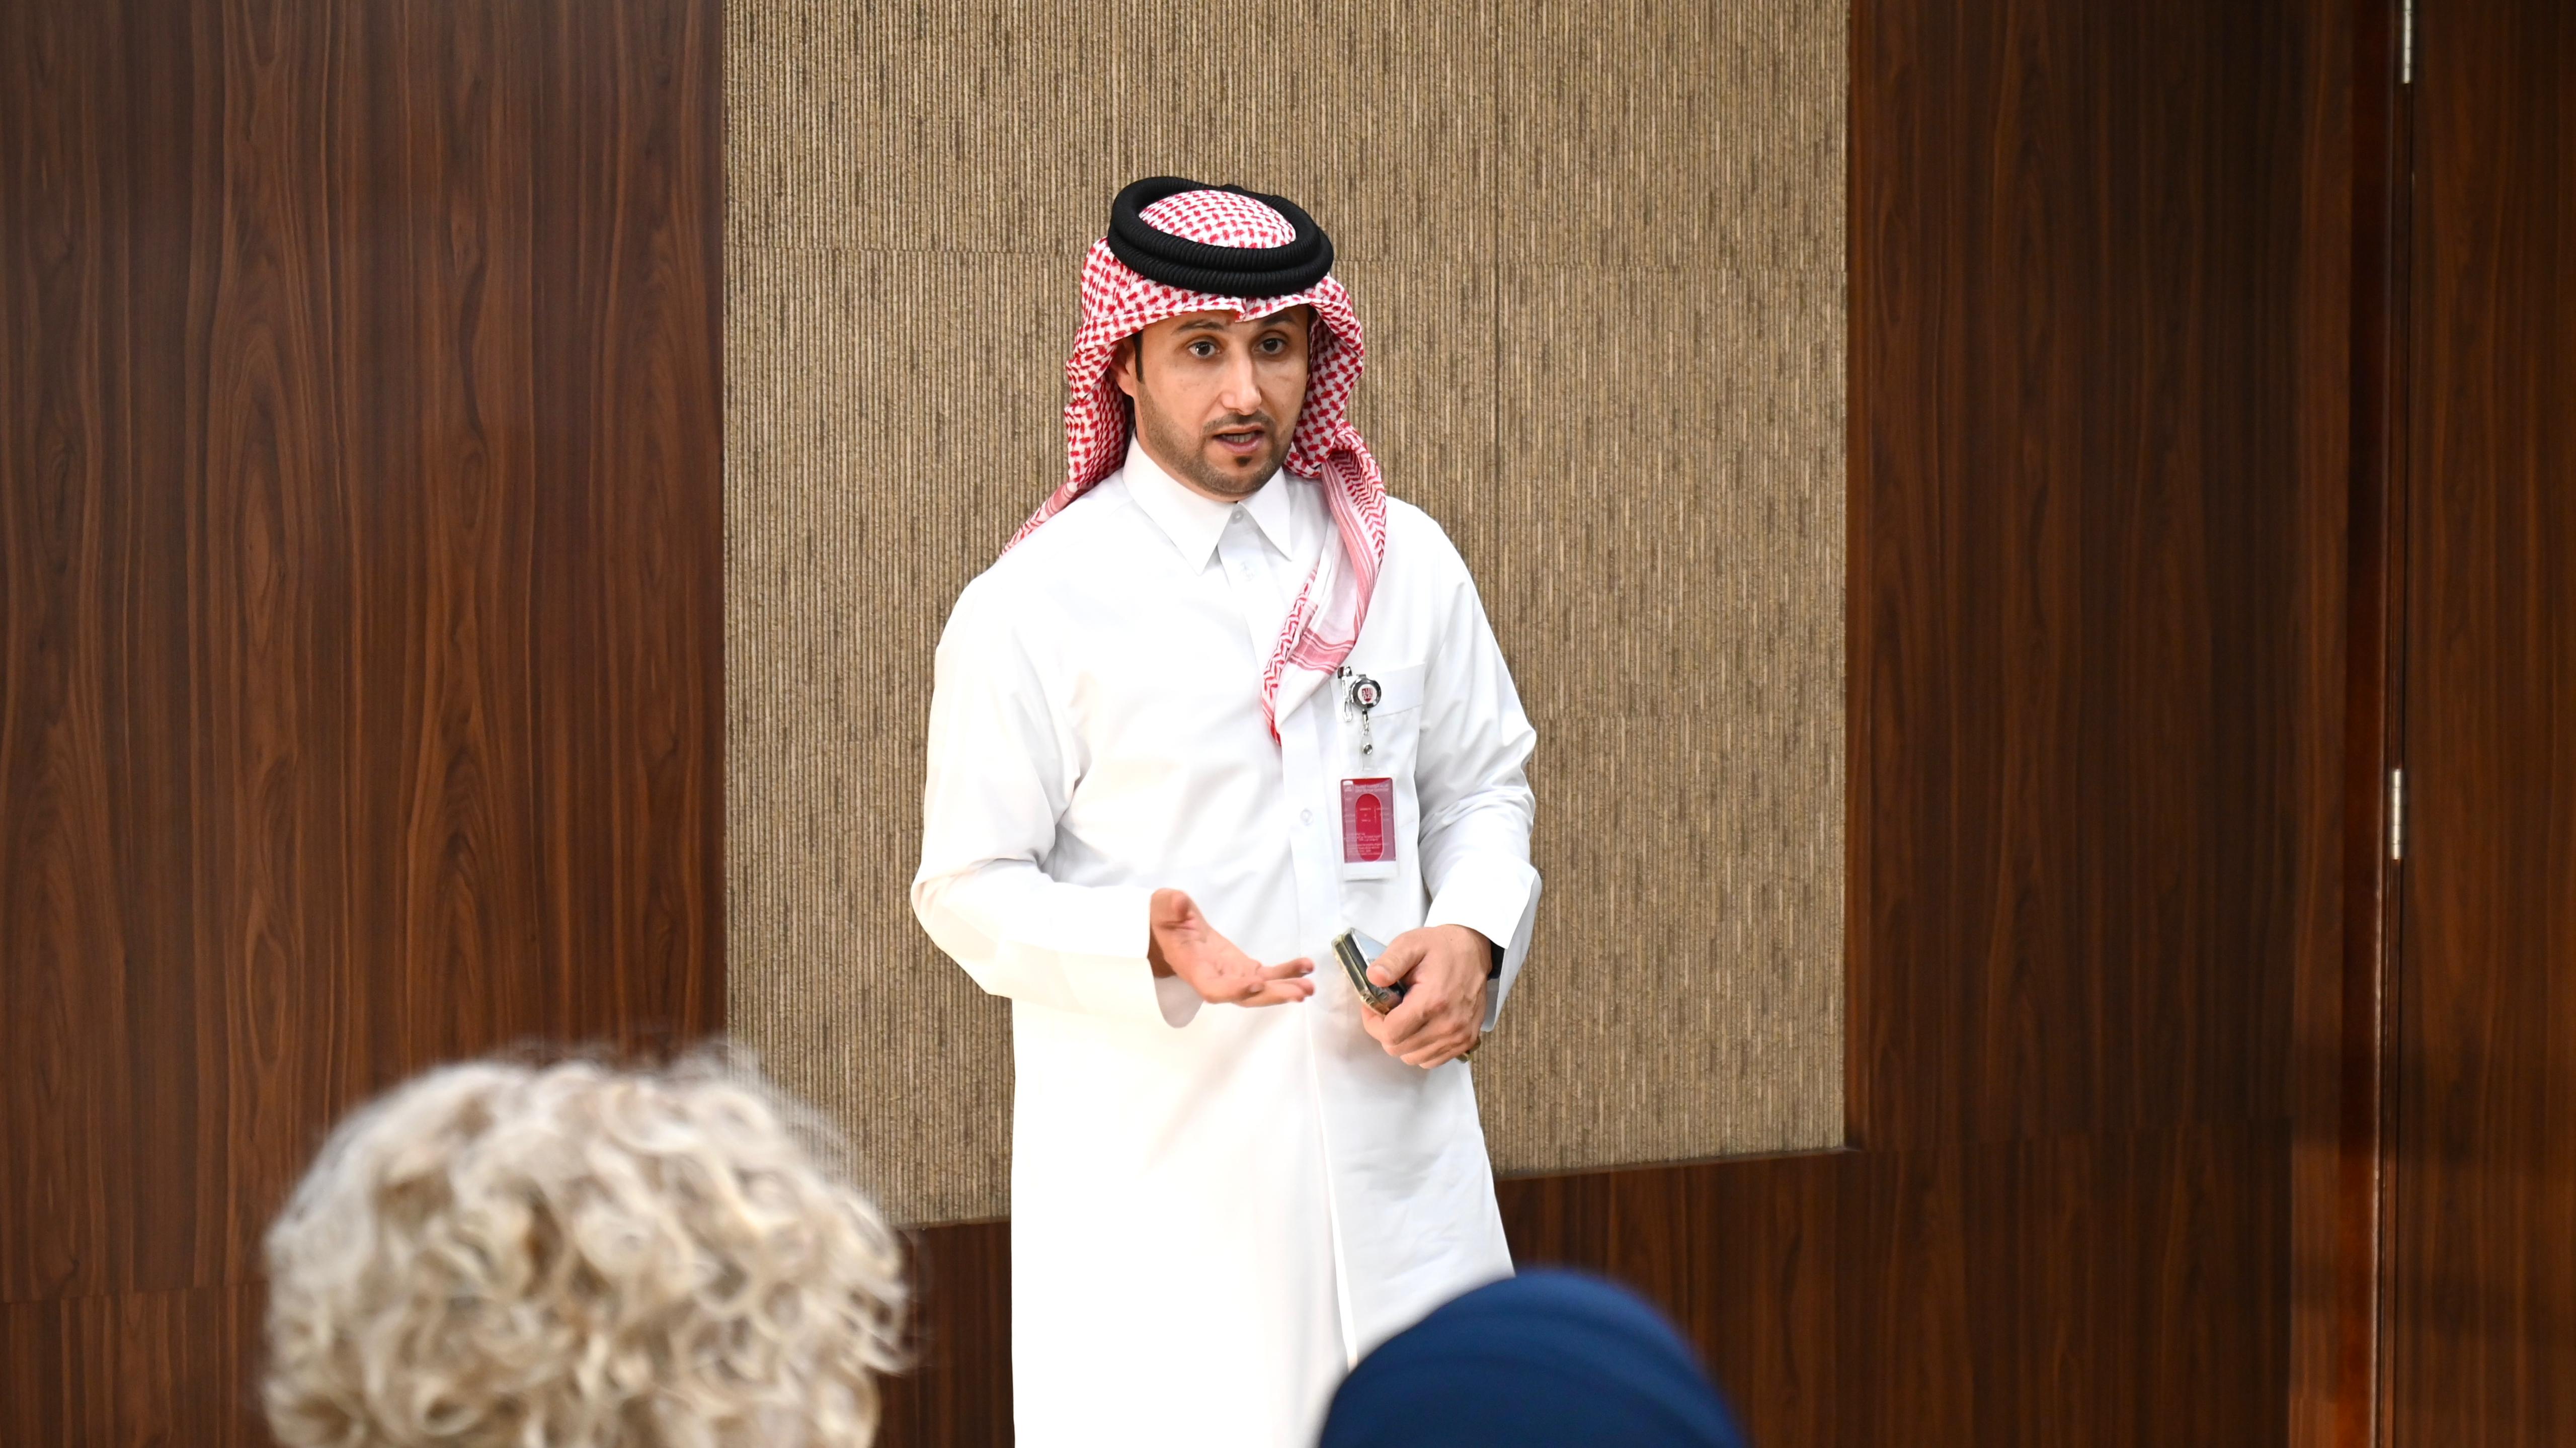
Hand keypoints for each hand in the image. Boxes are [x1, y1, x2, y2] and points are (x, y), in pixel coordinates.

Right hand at [1147, 889, 1314, 1006]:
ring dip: (1285, 988)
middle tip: (1298, 992)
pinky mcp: (1243, 968)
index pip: (1214, 989)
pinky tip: (1305, 967)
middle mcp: (1214, 978)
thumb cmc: (1165, 920)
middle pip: (1245, 996)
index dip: (1234, 989)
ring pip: (1260, 989)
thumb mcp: (1163, 907)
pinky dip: (1286, 972)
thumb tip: (1180, 904)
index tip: (1256, 982)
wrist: (1172, 931)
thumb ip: (1170, 906)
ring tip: (1309, 985)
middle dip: (1271, 996)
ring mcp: (1231, 975)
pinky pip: (1267, 974)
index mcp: (1193, 968)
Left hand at [1359, 925, 1490, 1067]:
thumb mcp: (1411, 944)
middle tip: (1388, 1011)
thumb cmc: (1440, 947)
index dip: (1373, 1023)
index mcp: (1432, 1001)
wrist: (1474, 950)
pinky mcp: (1467, 1041)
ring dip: (1403, 1042)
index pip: (1390, 1034)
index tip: (1373, 1008)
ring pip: (1414, 1058)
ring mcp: (1460, 1035)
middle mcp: (1448, 1024)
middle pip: (1399, 1049)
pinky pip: (1433, 1060)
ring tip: (1405, 1018)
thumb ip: (1391, 962)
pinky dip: (1421, 1049)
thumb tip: (1373, 978)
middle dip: (1386, 1032)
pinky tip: (1420, 1028)